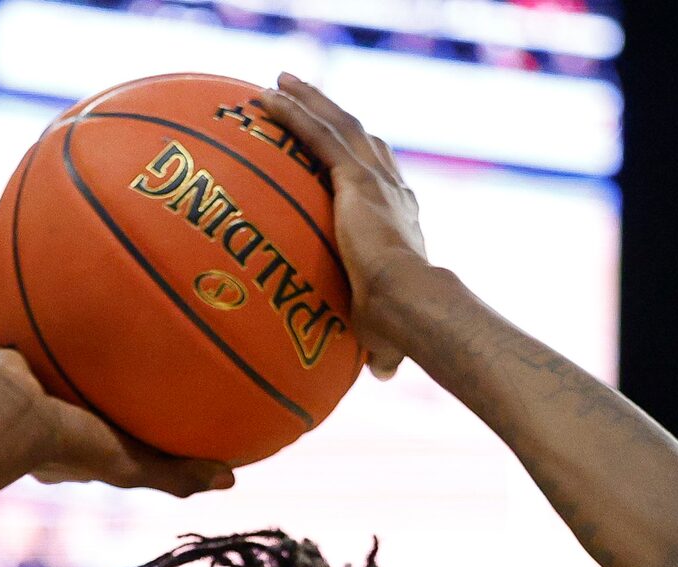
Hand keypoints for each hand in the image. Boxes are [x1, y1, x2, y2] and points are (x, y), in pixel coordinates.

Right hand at [0, 288, 231, 497]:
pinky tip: (1, 263)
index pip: (94, 416)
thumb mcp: (132, 463)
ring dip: (38, 319)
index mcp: (62, 435)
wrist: (10, 427)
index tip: (137, 383)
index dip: (113, 403)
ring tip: (62, 284)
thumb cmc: (69, 446)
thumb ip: (177, 472)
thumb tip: (230, 481)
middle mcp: (34, 405)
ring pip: (26, 342)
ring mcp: (9, 378)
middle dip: (78, 353)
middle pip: (62, 371)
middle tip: (106, 326)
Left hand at [255, 75, 432, 377]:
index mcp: (401, 218)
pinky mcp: (355, 180)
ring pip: (337, 124)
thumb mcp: (389, 332)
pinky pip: (317, 136)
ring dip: (309, 98)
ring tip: (280, 80)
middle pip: (359, 137)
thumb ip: (384, 347)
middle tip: (304, 95)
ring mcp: (373, 180)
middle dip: (332, 112)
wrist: (411, 305)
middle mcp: (390, 189)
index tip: (350, 151)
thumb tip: (383, 375)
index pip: (382, 177)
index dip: (367, 158)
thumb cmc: (403, 327)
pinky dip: (293, 112)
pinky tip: (266, 97)